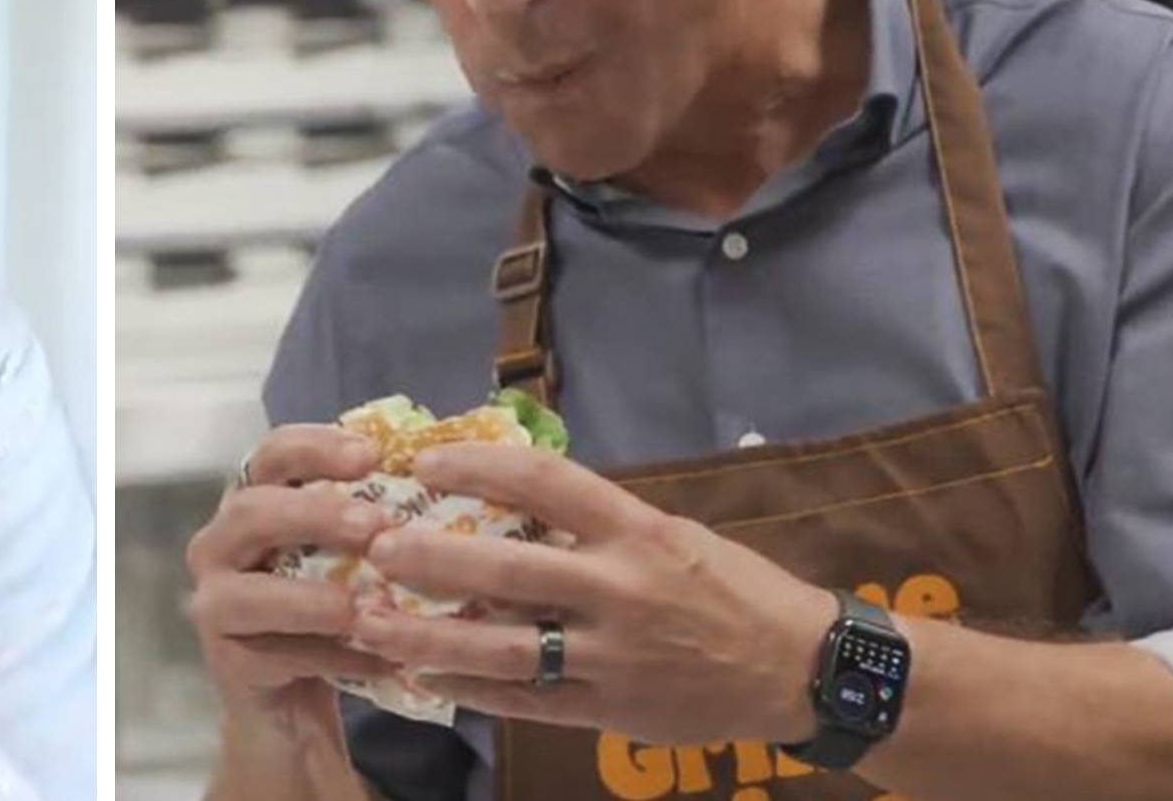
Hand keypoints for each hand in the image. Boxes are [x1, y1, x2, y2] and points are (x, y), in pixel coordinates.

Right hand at [184, 425, 397, 718]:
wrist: (294, 702)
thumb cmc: (328, 611)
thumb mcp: (347, 557)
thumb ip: (371, 519)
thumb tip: (444, 477)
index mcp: (253, 501)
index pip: (272, 455)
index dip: (316, 448)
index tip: (372, 456)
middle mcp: (219, 544)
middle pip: (251, 511)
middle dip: (314, 514)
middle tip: (374, 524)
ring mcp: (213, 602)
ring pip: (250, 593)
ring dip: (314, 597)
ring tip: (368, 606)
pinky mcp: (224, 659)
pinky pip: (277, 653)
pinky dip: (332, 656)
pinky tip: (382, 661)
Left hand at [349, 442, 830, 745]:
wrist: (802, 669)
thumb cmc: (731, 587)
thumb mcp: (669, 533)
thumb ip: (595, 521)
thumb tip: (510, 494)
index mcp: (637, 532)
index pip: (546, 484)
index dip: (479, 467)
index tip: (425, 462)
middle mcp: (621, 590)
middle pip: (509, 570)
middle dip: (434, 559)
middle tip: (376, 546)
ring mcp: (614, 656)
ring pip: (504, 647)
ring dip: (430, 636)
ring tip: (371, 622)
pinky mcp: (611, 710)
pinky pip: (527, 701)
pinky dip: (471, 689)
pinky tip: (423, 677)